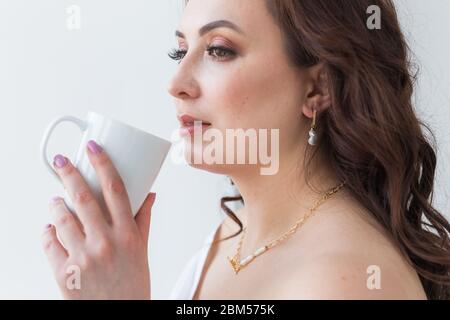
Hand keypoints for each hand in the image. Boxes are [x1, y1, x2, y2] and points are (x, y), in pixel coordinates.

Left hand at [42, 140, 155, 298]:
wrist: (120, 316)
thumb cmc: (132, 283)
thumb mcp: (143, 250)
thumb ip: (144, 220)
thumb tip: (150, 195)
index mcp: (128, 234)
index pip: (115, 189)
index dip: (104, 163)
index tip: (94, 148)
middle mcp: (106, 242)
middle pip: (83, 197)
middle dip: (69, 173)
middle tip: (61, 161)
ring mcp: (83, 257)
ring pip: (62, 218)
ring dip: (55, 204)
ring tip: (55, 201)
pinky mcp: (64, 273)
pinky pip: (49, 243)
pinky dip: (47, 232)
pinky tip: (51, 228)